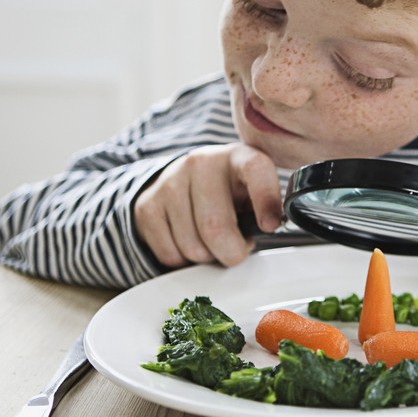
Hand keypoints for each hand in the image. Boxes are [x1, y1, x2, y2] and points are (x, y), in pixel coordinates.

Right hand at [134, 143, 282, 268]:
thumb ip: (266, 206)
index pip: (255, 169)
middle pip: (216, 228)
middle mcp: (201, 163)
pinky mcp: (147, 205)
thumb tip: (269, 228)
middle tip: (237, 249)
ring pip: (192, 247)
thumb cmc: (229, 191)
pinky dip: (184, 260)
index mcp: (237, 156)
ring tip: (211, 240)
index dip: (265, 199)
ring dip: (207, 257)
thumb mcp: (251, 189)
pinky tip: (189, 239)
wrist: (182, 179)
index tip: (270, 226)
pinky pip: (170, 255)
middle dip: (232, 252)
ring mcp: (170, 182)